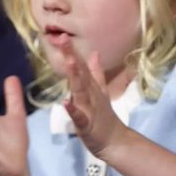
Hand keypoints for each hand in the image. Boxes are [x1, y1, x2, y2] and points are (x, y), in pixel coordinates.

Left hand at [60, 41, 127, 157]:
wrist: (115, 140)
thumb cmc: (103, 116)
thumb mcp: (100, 91)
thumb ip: (96, 72)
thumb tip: (94, 52)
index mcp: (91, 87)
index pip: (81, 65)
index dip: (71, 50)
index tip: (61, 35)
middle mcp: (91, 94)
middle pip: (80, 72)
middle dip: (72, 56)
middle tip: (63, 38)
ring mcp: (90, 108)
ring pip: (81, 90)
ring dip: (75, 76)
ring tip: (69, 62)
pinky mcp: (87, 124)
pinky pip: (79, 117)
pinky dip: (73, 110)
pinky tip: (65, 102)